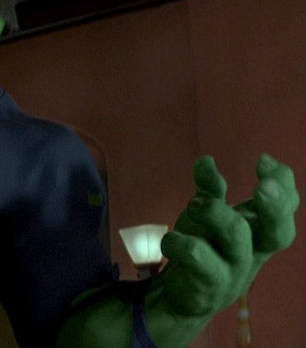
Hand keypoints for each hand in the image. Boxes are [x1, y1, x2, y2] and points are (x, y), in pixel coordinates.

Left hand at [158, 154, 298, 316]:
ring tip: (193, 206)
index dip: (282, 183)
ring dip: (213, 212)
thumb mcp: (206, 215)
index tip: (262, 159)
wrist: (183, 295)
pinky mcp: (209, 283)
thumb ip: (209, 189)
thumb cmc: (203, 249)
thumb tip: (206, 160)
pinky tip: (170, 241)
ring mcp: (234, 269)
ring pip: (236, 235)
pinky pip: (197, 254)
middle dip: (274, 206)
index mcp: (258, 230)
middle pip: (279, 231)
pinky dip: (178, 241)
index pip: (286, 206)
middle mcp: (253, 251)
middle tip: (261, 185)